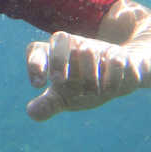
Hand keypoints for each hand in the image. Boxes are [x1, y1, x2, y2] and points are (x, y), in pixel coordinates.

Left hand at [26, 31, 142, 121]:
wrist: (118, 77)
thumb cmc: (83, 86)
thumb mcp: (65, 97)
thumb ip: (48, 104)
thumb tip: (32, 113)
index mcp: (54, 55)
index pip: (37, 50)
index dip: (35, 64)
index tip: (38, 84)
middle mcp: (73, 46)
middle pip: (60, 38)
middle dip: (58, 60)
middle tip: (59, 81)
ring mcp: (96, 47)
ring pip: (87, 50)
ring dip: (87, 75)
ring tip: (92, 91)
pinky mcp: (118, 54)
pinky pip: (115, 60)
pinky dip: (111, 77)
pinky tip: (108, 91)